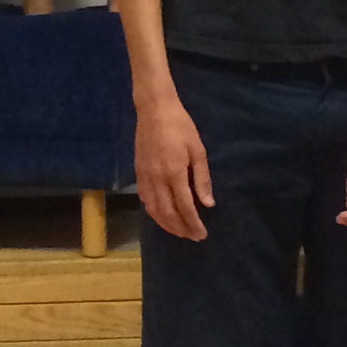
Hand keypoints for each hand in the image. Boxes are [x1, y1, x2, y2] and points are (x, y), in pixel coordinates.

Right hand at [134, 94, 213, 239]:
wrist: (154, 110)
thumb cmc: (180, 126)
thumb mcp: (198, 150)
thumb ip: (202, 178)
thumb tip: (207, 204)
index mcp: (174, 173)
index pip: (185, 207)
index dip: (193, 223)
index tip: (201, 234)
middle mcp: (157, 179)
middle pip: (168, 213)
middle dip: (181, 228)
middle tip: (193, 236)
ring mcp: (145, 177)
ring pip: (154, 210)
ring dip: (167, 225)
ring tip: (179, 231)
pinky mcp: (138, 173)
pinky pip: (145, 200)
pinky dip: (154, 213)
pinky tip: (162, 215)